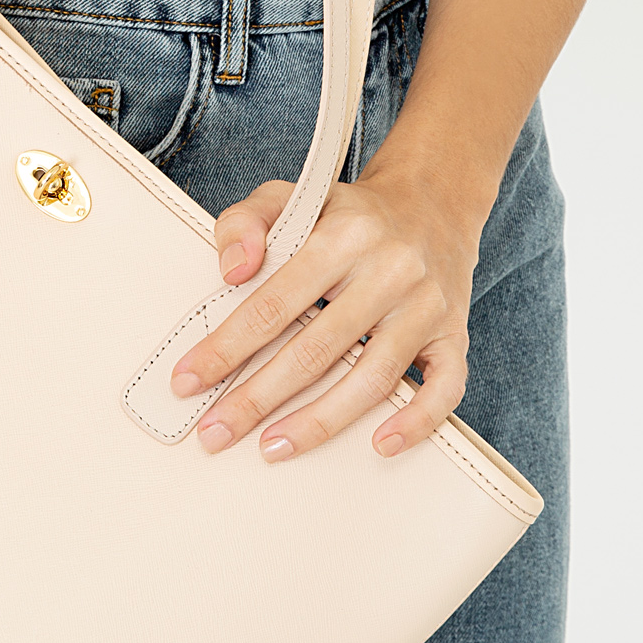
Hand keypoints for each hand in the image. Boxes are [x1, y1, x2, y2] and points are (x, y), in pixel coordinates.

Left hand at [167, 154, 488, 461]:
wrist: (434, 199)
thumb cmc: (351, 212)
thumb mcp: (293, 195)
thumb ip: (246, 221)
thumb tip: (232, 271)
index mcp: (343, 235)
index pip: (274, 303)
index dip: (226, 347)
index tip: (188, 381)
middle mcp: (389, 271)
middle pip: (316, 350)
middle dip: (257, 398)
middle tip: (216, 431)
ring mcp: (425, 306)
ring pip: (371, 377)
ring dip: (318, 422)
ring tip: (272, 447)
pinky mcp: (454, 334)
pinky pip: (446, 387)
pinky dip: (416, 421)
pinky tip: (380, 444)